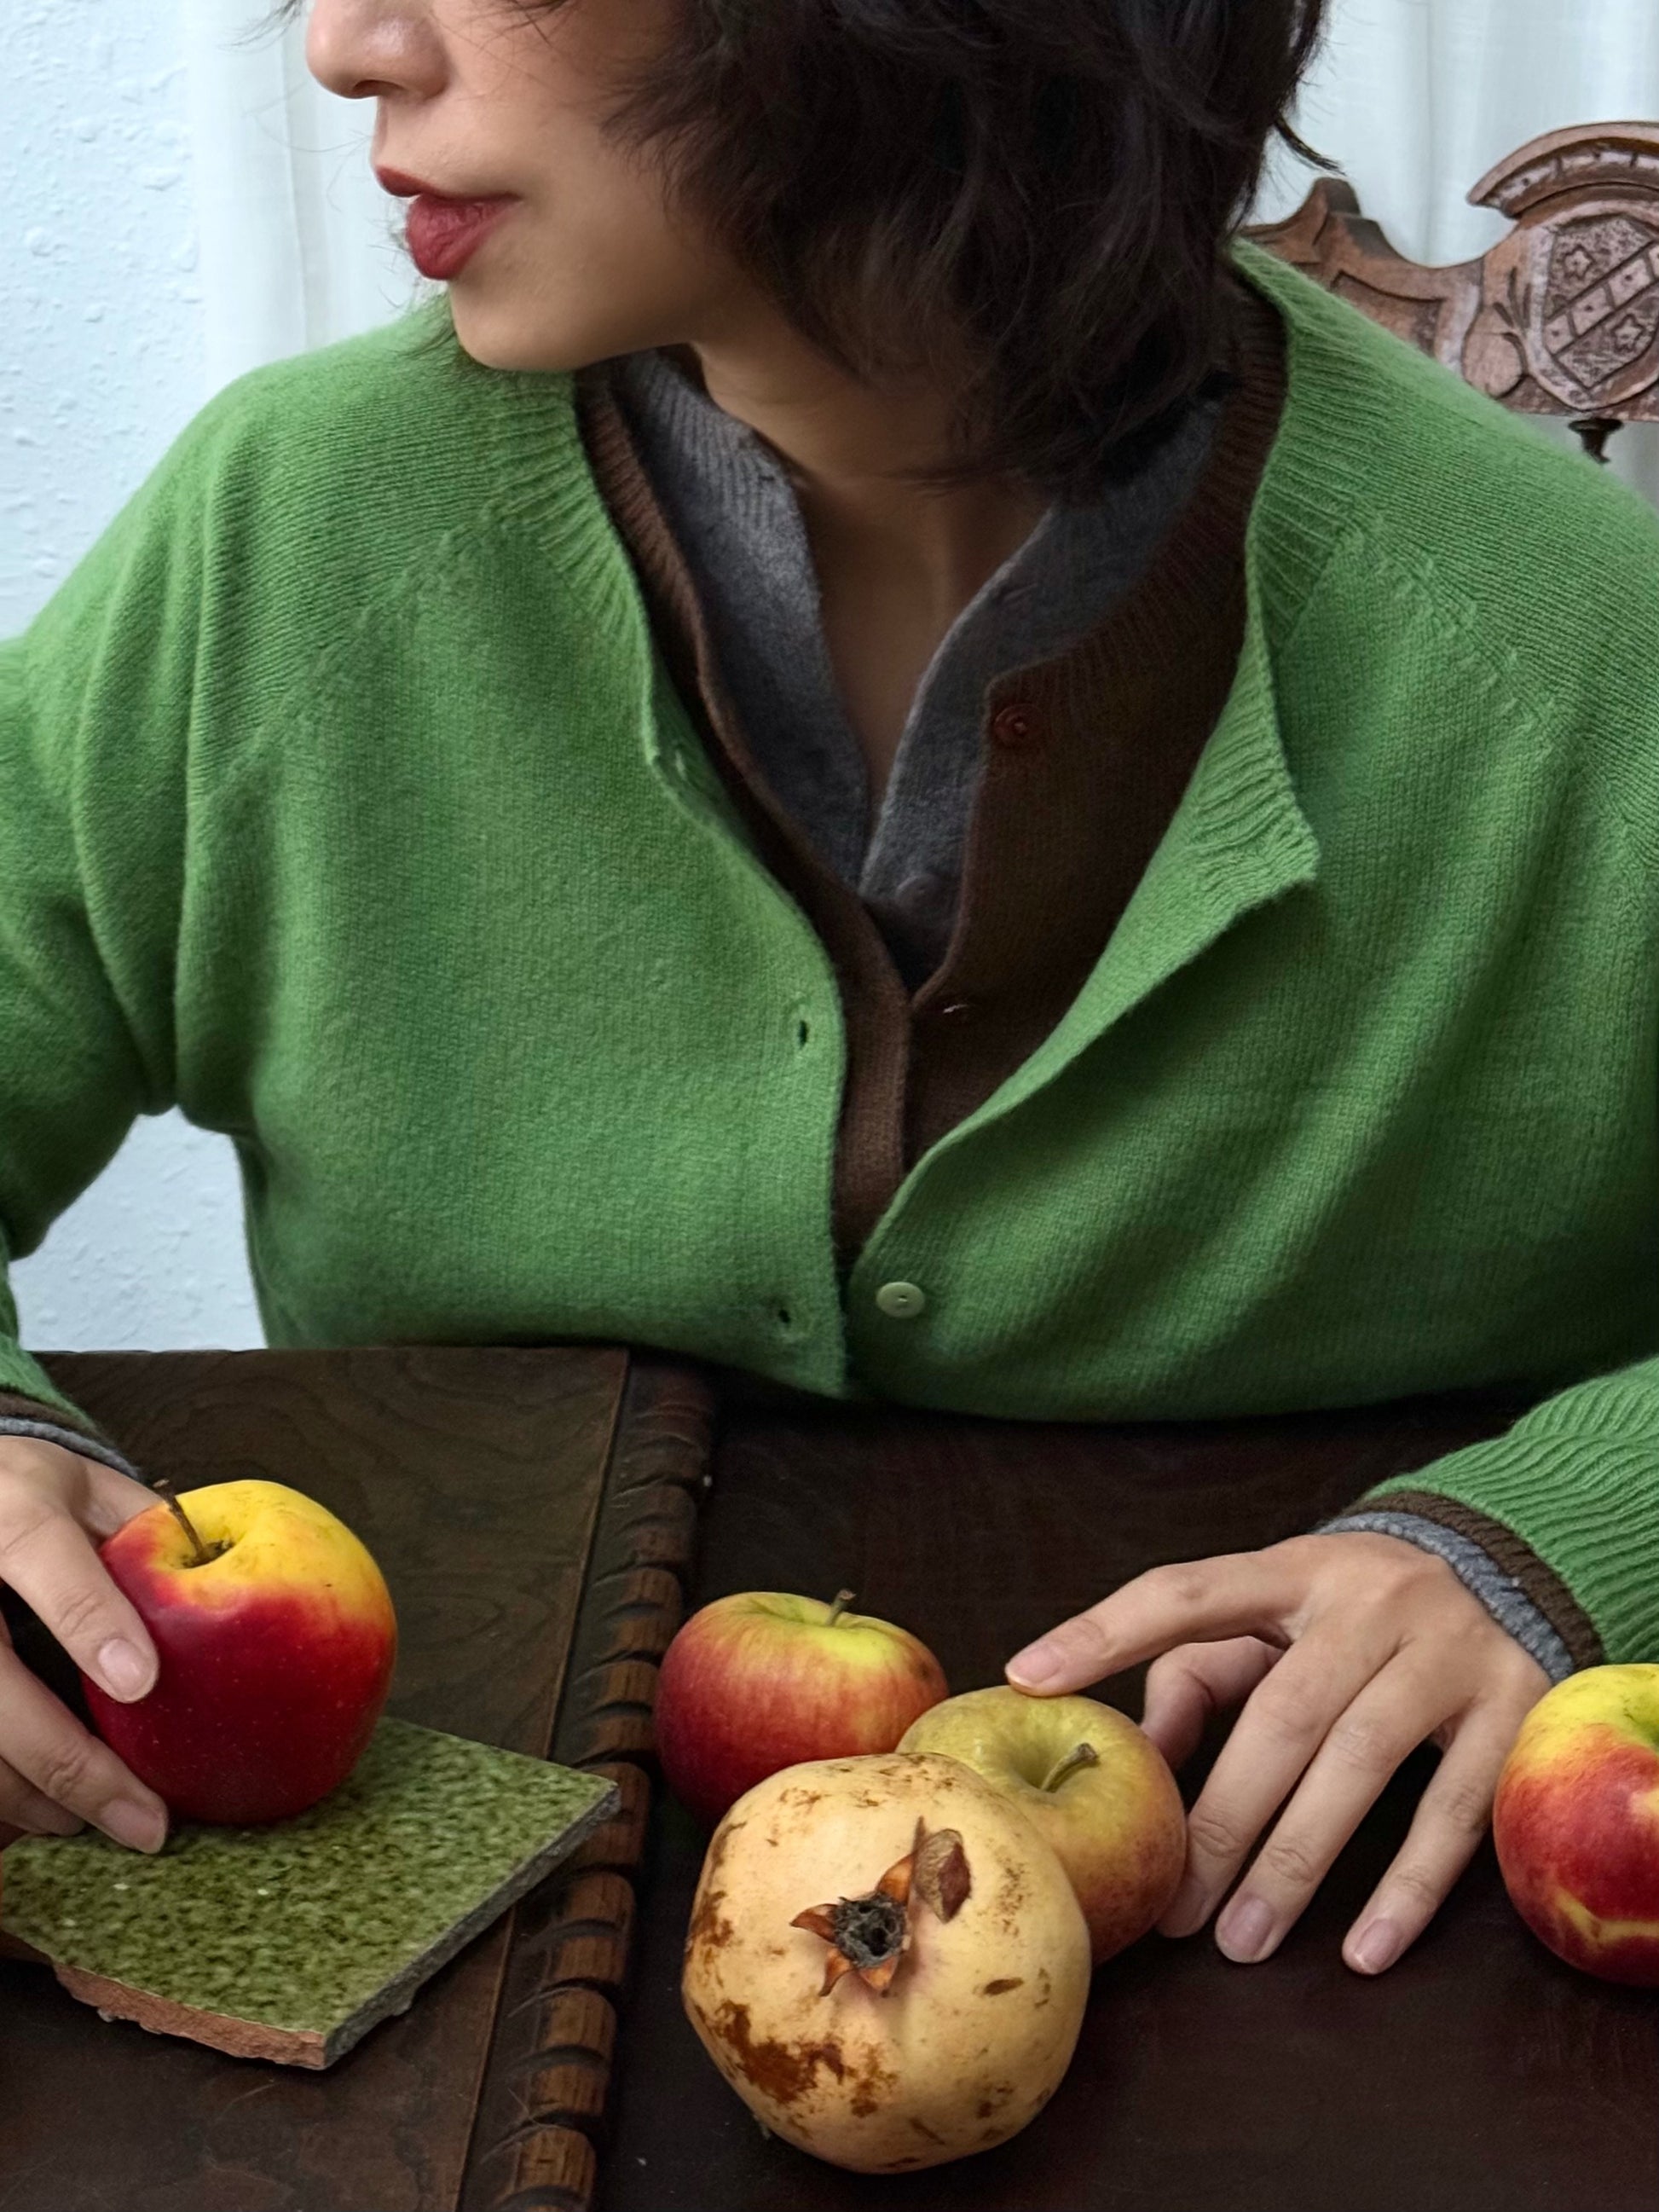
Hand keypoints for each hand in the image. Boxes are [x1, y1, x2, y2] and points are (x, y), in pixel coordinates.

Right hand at [0, 1437, 168, 1851]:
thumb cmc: (25, 1492)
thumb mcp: (80, 1484)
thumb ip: (140, 1528)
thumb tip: (221, 1582)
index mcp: (9, 1506)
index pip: (42, 1555)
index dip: (87, 1620)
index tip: (142, 1682)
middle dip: (70, 1764)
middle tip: (146, 1820)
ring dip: (33, 1798)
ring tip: (101, 1826)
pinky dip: (4, 1795)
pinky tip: (47, 1814)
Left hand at [1005, 1532, 1549, 1974]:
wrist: (1504, 1574)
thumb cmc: (1348, 1620)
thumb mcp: (1273, 1623)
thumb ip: (1196, 1677)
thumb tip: (1128, 1759)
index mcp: (1293, 1571)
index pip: (1187, 1593)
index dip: (1106, 1630)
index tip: (1028, 1675)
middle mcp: (1371, 1600)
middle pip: (1283, 1711)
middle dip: (1222, 1816)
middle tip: (1173, 1907)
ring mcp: (1449, 1649)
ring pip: (1362, 1760)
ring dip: (1296, 1861)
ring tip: (1240, 1939)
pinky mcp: (1515, 1706)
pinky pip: (1458, 1809)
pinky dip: (1409, 1887)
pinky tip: (1363, 1950)